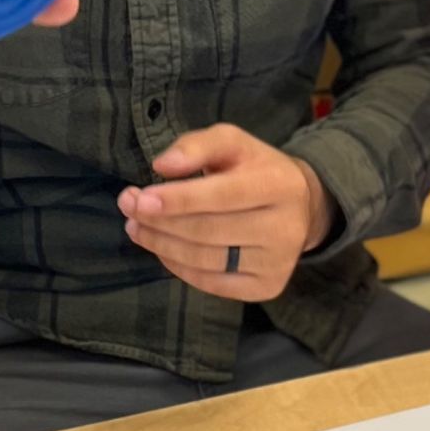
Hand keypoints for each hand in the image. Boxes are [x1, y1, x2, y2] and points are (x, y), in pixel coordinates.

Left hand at [118, 126, 333, 300]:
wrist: (300, 206)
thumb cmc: (254, 169)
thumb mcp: (231, 143)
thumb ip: (196, 146)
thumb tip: (162, 166)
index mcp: (279, 184)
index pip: (222, 195)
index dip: (177, 199)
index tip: (138, 199)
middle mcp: (286, 228)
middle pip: (208, 231)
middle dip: (160, 222)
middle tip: (128, 210)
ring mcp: (278, 263)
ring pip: (206, 260)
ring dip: (162, 245)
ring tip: (136, 228)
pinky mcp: (267, 287)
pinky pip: (211, 283)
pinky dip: (179, 267)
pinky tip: (162, 249)